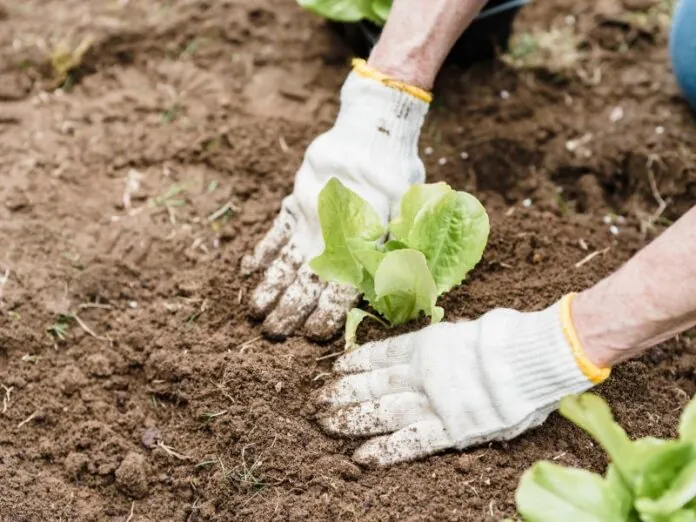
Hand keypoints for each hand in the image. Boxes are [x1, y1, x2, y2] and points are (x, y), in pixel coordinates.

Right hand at [242, 63, 428, 339]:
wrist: (370, 132)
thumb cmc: (397, 175)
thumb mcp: (410, 214)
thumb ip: (402, 251)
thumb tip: (405, 290)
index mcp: (359, 244)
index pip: (340, 290)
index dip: (325, 315)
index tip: (313, 335)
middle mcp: (329, 237)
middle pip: (305, 282)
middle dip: (289, 311)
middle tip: (275, 335)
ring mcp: (307, 220)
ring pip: (284, 262)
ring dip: (269, 288)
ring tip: (256, 313)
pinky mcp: (294, 202)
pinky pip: (274, 231)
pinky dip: (261, 251)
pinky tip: (248, 270)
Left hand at [317, 296, 609, 465]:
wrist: (533, 355)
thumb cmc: (509, 338)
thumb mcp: (470, 329)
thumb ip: (446, 344)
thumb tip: (436, 351)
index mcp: (428, 345)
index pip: (381, 355)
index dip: (356, 364)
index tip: (336, 370)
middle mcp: (423, 373)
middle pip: (375, 385)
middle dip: (344, 394)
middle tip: (318, 402)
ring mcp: (435, 402)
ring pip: (384, 412)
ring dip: (354, 419)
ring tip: (327, 424)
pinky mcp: (452, 429)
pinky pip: (413, 442)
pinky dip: (386, 450)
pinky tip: (361, 457)